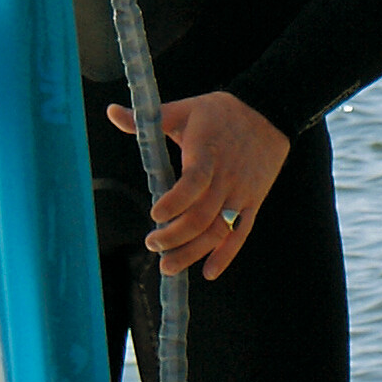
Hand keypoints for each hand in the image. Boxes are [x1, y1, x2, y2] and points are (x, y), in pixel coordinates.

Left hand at [109, 90, 287, 280]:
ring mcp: (241, 192)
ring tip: (168, 266)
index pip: (194, 182)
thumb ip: (149, 118)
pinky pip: (241, 233)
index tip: (155, 215)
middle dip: (175, 236)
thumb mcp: (184, 109)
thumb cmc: (220, 112)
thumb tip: (112, 112)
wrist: (268, 114)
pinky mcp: (253, 202)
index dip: (176, 203)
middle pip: (203, 215)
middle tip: (152, 244)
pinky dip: (226, 255)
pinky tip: (208, 271)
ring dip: (193, 252)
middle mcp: (226, 176)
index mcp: (207, 152)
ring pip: (218, 230)